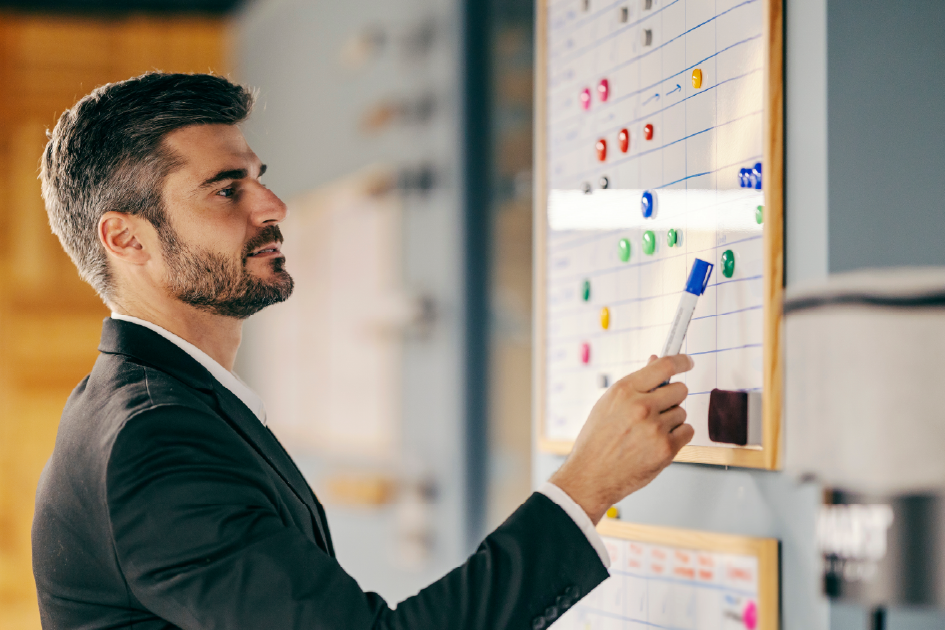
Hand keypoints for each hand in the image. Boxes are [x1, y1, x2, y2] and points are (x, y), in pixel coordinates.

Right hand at [549, 354, 694, 523]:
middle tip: (659, 409)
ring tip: (649, 432)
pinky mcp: (665, 449)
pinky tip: (657, 442)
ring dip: (672, 420)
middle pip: (680, 389)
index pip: (664, 366)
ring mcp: (654, 428)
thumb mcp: (608, 404)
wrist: (590, 476)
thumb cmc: (596, 440)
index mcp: (624, 391)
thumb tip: (655, 361)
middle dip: (673, 397)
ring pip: (682, 412)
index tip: (687, 362)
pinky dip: (677, 437)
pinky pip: (687, 432)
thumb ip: (635, 384)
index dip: (680, 361)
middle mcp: (640, 406)